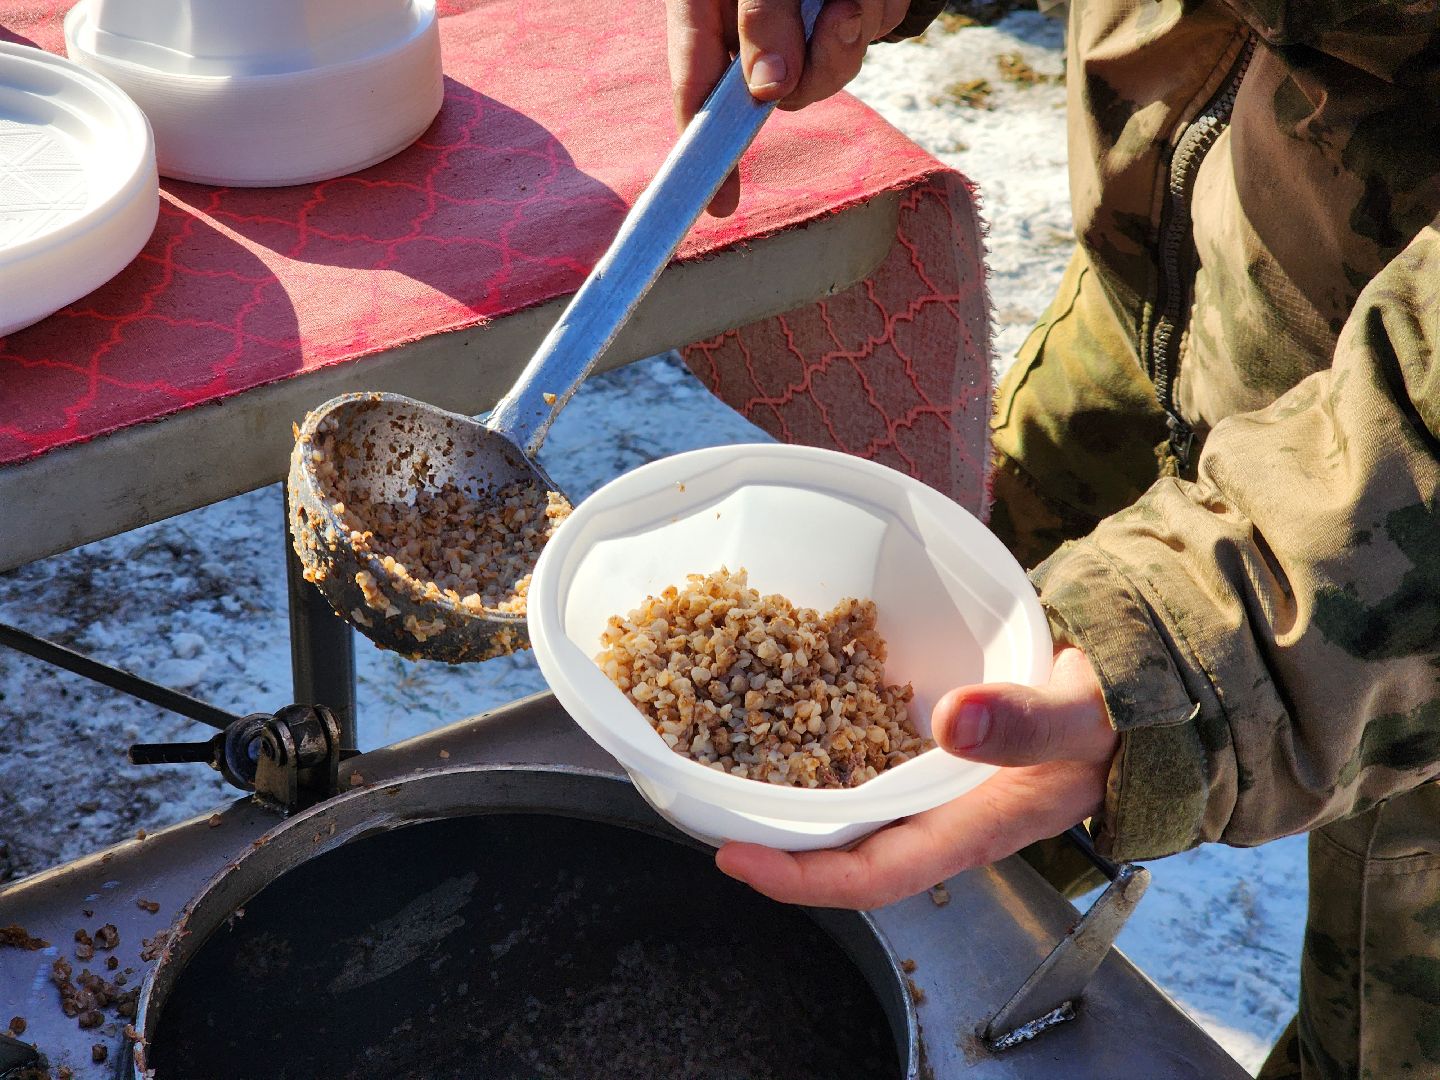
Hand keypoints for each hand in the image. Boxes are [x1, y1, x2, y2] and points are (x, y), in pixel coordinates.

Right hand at [666, 0, 912, 214]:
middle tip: (837, 20)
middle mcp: (744, 22)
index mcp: (704, 3)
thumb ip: (760, 16)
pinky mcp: (837, 22)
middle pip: (766, 94)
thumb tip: (766, 94)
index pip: (694, 84)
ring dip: (845, 43)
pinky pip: (855, 47)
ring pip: (817, 80)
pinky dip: (869, 17)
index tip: (718, 203)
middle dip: (810, 71)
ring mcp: (793, 27)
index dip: (704, 148)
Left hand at [714, 647, 1117, 908]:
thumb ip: (1026, 721)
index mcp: (972, 827)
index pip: (878, 874)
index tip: (734, 856)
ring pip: (846, 807)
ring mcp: (927, 788)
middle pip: (843, 849)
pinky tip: (779, 704)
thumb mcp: (1080, 717)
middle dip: (774, 842)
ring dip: (787, 795)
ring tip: (721, 760)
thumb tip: (950, 720)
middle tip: (703, 807)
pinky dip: (816, 744)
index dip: (803, 877)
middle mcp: (939, 817)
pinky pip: (860, 758)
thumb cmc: (1109, 717)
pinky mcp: (922, 753)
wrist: (1122, 697)